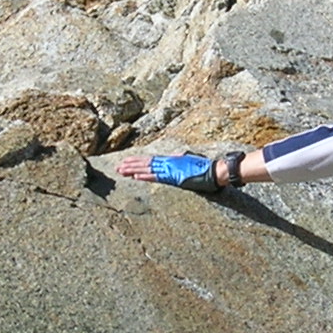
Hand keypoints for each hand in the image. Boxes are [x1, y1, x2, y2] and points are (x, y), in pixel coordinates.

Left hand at [118, 152, 240, 192]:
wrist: (215, 171)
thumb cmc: (205, 167)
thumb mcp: (190, 160)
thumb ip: (180, 158)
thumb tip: (175, 155)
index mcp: (171, 159)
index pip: (150, 159)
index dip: (137, 160)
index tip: (126, 162)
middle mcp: (169, 163)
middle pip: (145, 163)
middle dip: (130, 165)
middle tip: (117, 168)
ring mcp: (171, 169)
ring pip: (148, 168)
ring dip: (133, 169)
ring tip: (121, 171)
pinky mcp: (174, 177)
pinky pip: (157, 177)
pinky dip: (146, 176)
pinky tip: (136, 176)